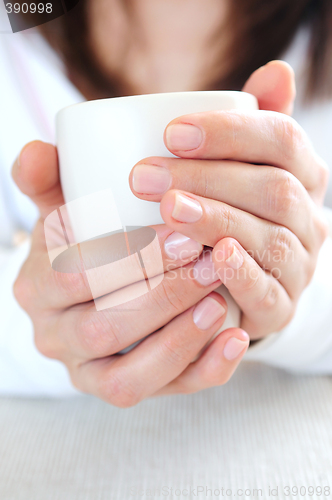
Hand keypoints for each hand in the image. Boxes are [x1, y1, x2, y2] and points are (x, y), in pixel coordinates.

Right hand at [12, 141, 248, 405]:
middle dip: (161, 297)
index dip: (124, 258)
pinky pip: (164, 393)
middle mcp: (56, 338)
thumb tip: (37, 152)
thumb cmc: (86, 242)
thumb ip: (49, 180)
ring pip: (128, 377)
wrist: (100, 289)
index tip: (178, 233)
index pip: (72, 277)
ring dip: (180, 339)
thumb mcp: (63, 209)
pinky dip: (202, 369)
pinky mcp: (126, 390)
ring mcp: (90, 373)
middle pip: (103, 329)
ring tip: (221, 300)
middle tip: (211, 263)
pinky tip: (235, 337)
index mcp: (37, 289)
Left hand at [130, 61, 329, 338]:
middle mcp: (309, 218)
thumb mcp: (237, 167)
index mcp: (301, 175)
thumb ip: (250, 125)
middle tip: (145, 176)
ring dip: (217, 221)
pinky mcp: (281, 308)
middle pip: (274, 189)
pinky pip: (269, 292)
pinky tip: (213, 257)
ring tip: (168, 211)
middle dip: (208, 178)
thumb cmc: (229, 212)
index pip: (283, 139)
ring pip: (271, 238)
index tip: (171, 132)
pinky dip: (242, 274)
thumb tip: (277, 69)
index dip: (230, 133)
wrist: (237, 282)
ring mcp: (300, 265)